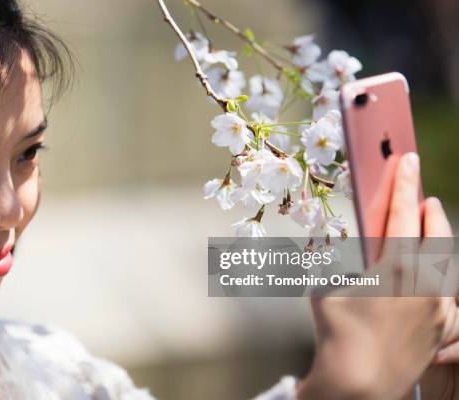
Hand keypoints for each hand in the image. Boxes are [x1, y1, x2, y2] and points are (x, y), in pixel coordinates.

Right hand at [297, 153, 456, 399]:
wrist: (358, 383)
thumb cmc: (336, 332)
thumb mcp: (325, 287)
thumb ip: (336, 262)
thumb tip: (338, 245)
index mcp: (396, 266)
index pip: (403, 212)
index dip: (405, 182)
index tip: (409, 160)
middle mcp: (426, 283)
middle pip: (438, 233)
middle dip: (430, 210)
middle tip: (423, 196)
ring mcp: (440, 307)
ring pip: (449, 262)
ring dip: (439, 242)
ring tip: (429, 233)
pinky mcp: (444, 328)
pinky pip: (453, 296)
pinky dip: (445, 281)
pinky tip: (436, 280)